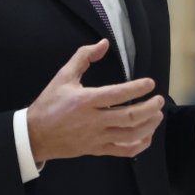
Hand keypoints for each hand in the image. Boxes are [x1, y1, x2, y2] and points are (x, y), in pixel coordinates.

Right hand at [27, 39, 163, 162]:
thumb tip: (104, 43)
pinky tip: (147, 135)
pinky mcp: (96, 149)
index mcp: (86, 101)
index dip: (137, 88)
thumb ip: (84, 56)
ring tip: (157, 115)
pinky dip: (139, 145)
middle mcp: (93, 121)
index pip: (117, 94)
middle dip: (149, 108)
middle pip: (129, 117)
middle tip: (159, 100)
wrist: (35, 135)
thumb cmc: (49, 103)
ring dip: (148, 125)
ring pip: (129, 135)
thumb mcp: (63, 76)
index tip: (150, 83)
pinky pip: (122, 151)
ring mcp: (96, 138)